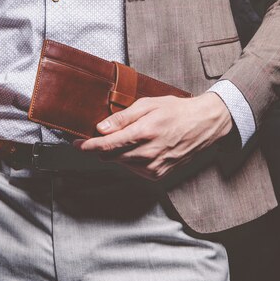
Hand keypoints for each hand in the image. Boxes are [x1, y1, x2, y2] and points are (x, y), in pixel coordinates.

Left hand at [73, 93, 232, 180]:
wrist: (202, 125)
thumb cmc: (175, 111)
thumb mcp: (148, 105)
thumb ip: (123, 118)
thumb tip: (101, 128)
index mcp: (144, 133)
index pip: (107, 146)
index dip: (88, 146)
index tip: (76, 144)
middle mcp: (148, 154)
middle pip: (111, 157)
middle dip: (102, 148)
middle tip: (102, 136)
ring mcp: (153, 167)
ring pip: (121, 164)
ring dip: (117, 154)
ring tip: (131, 138)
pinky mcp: (158, 175)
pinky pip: (133, 170)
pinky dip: (130, 160)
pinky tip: (139, 148)